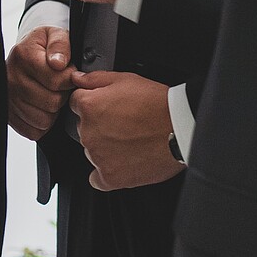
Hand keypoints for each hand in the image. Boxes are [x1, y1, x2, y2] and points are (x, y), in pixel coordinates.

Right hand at [5, 25, 74, 140]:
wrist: (23, 56)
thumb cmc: (42, 47)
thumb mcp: (54, 34)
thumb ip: (60, 44)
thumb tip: (59, 63)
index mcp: (23, 55)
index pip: (56, 80)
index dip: (69, 79)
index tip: (68, 73)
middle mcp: (12, 78)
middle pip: (52, 102)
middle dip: (62, 95)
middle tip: (59, 86)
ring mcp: (8, 99)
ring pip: (44, 120)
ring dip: (53, 111)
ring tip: (50, 94)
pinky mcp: (9, 116)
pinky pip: (34, 131)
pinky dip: (43, 123)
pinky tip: (42, 107)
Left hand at [68, 70, 183, 190]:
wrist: (179, 127)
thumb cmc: (157, 103)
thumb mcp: (125, 78)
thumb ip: (96, 79)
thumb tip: (78, 79)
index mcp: (89, 106)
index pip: (77, 104)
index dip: (93, 103)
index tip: (107, 107)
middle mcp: (88, 132)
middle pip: (85, 128)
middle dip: (100, 125)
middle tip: (124, 123)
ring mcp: (97, 156)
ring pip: (92, 151)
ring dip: (105, 147)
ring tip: (131, 140)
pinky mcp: (110, 177)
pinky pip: (97, 178)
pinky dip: (106, 172)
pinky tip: (122, 162)